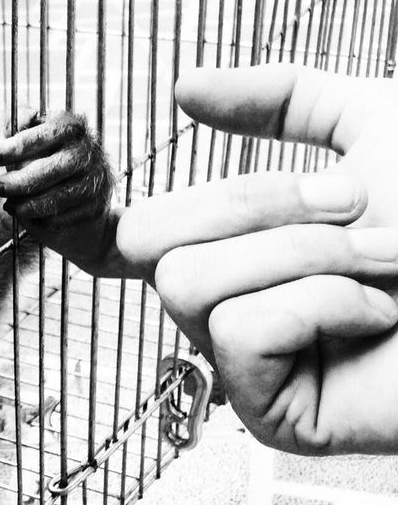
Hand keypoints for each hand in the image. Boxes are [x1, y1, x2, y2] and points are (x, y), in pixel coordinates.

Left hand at [0, 110, 118, 275]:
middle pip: (58, 167)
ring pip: (62, 196)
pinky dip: (43, 219)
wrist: (70, 194)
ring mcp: (95, 179)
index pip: (52, 131)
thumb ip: (18, 127)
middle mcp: (88, 151)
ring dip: (30, 204)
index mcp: (71, 127)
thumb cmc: (40, 160)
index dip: (22, 144)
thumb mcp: (26, 138)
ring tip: (9, 205)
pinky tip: (28, 215)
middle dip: (23, 180)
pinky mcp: (95, 206)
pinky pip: (68, 216)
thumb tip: (14, 120)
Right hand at [114, 64, 397, 454]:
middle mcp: (224, 310)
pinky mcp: (270, 417)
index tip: (189, 189)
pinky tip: (381, 316)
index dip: (133, 211)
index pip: (133, 234)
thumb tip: (182, 87)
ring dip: (305, 254)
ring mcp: (244, 369)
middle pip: (149, 243)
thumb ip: (278, 99)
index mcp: (236, 252)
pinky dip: (324, 304)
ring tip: (382, 267)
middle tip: (353, 212)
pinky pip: (240, 330)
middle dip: (257, 207)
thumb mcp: (370, 127)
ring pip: (190, 282)